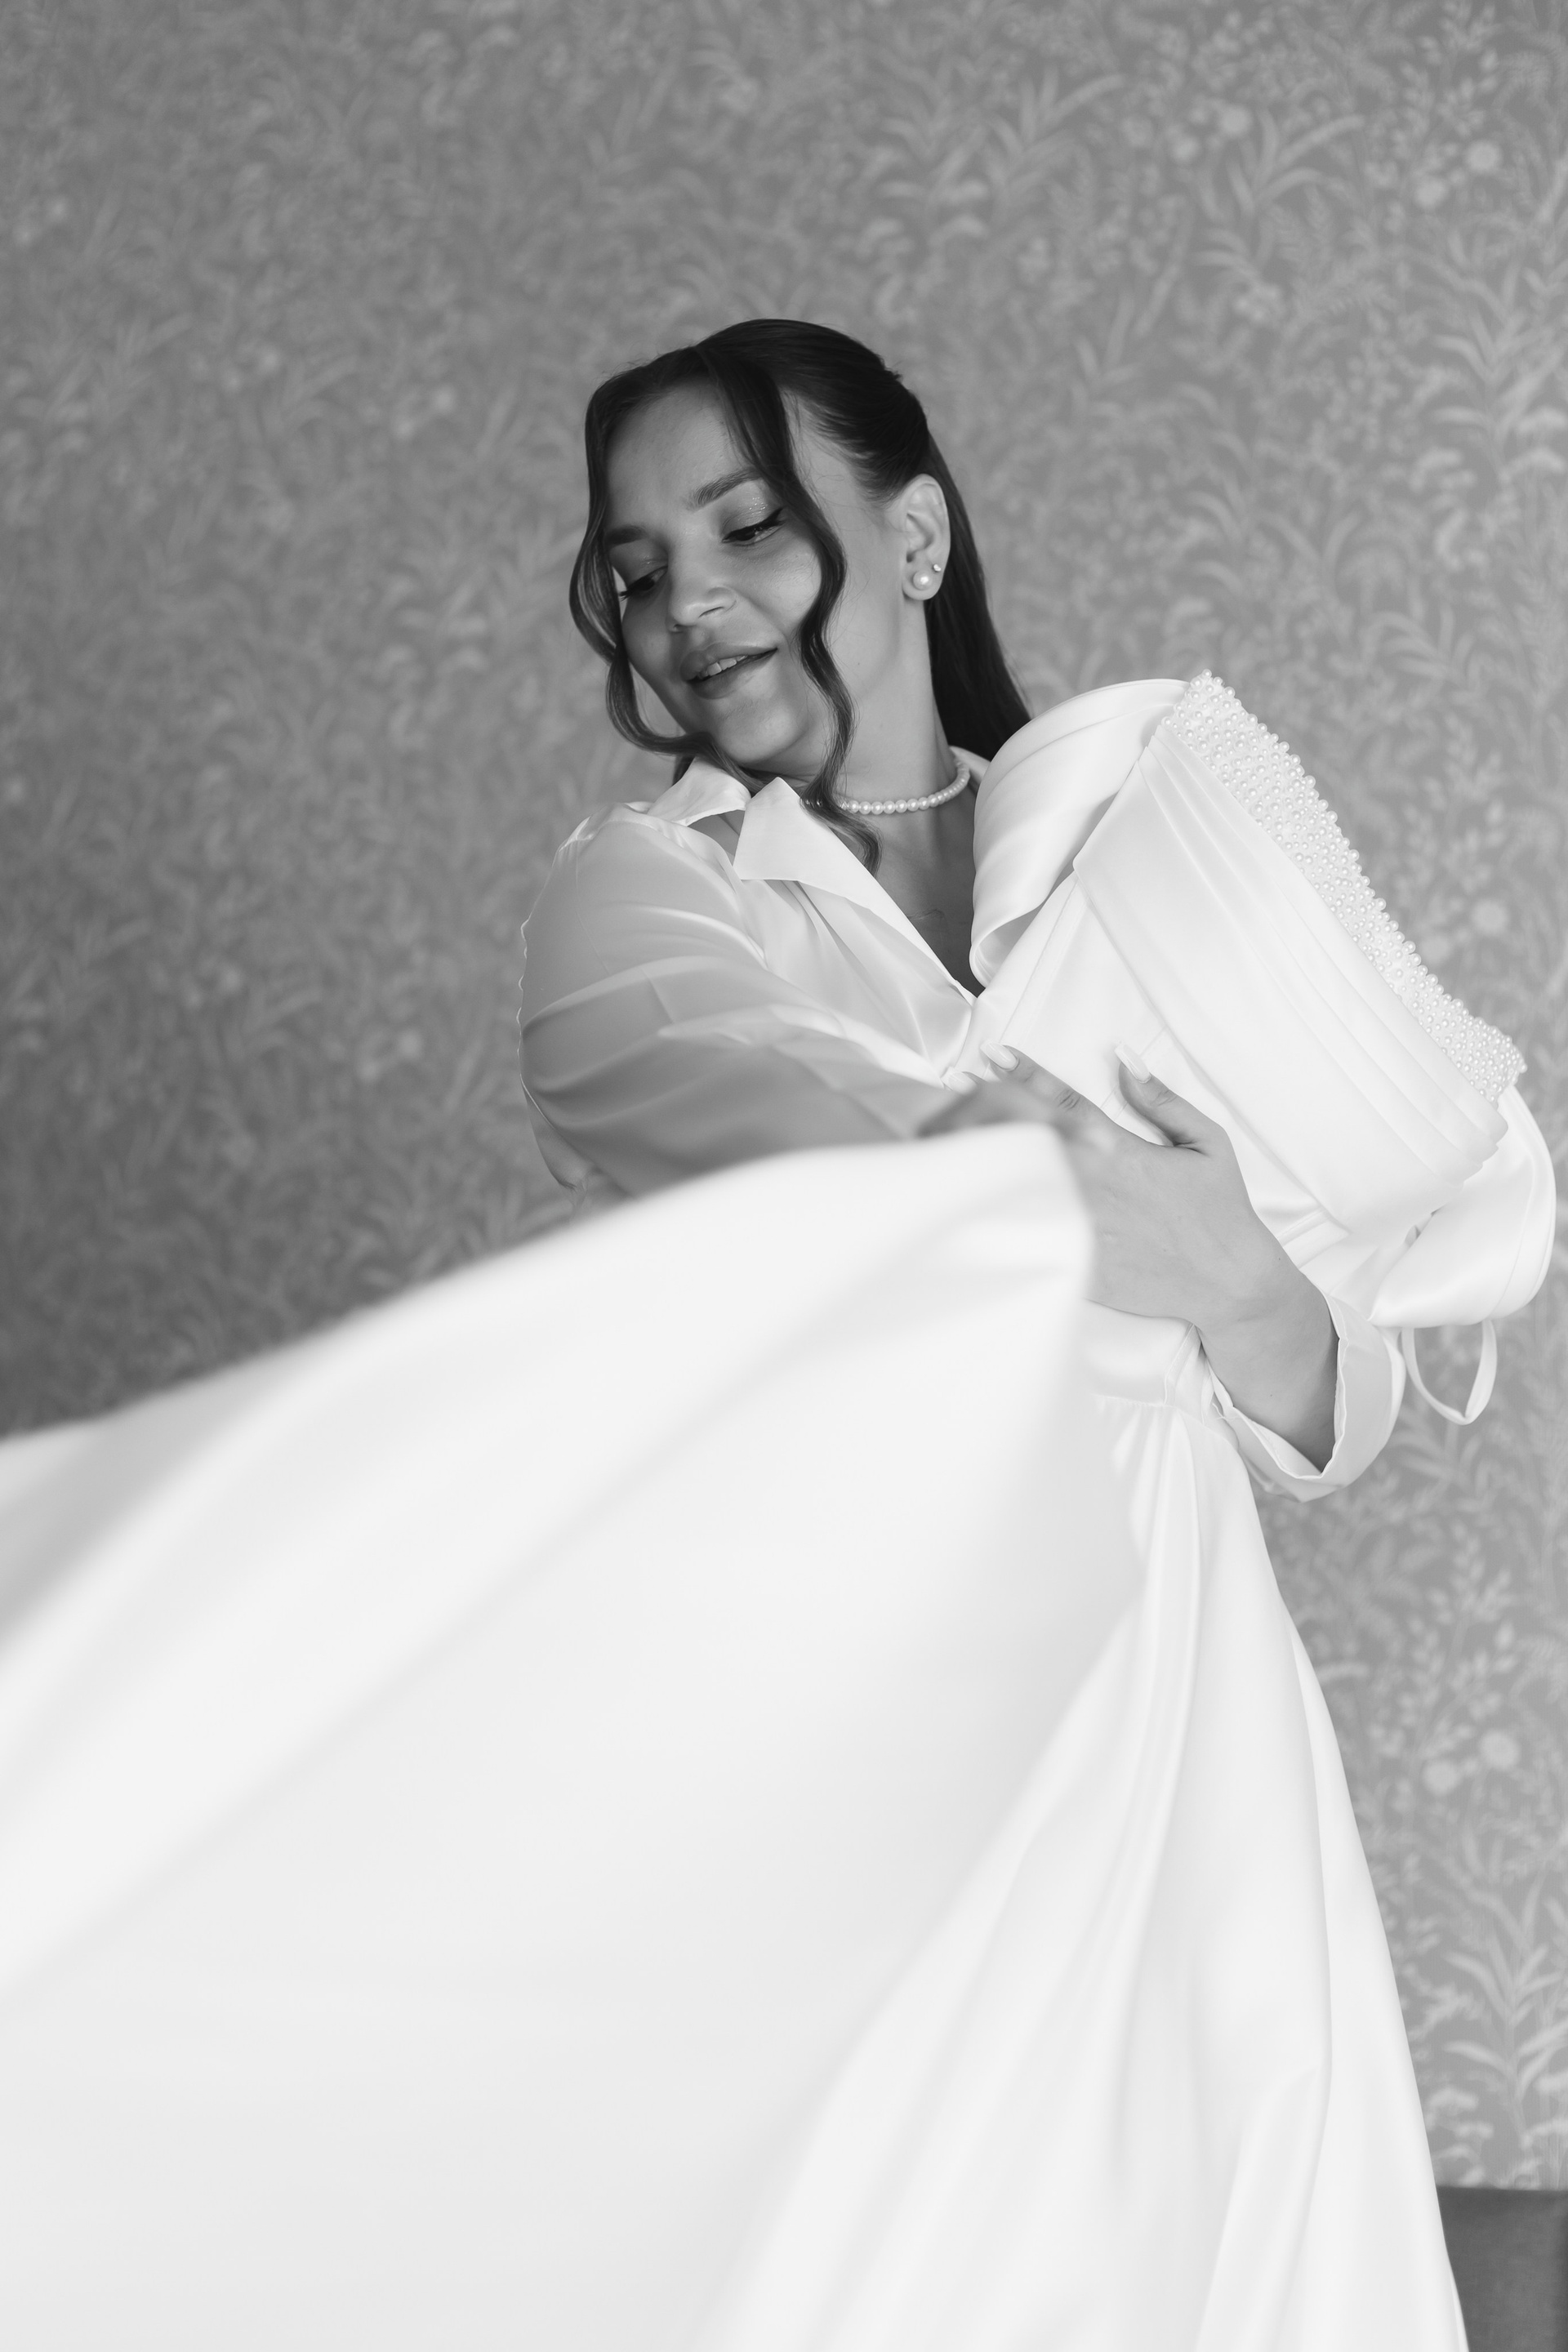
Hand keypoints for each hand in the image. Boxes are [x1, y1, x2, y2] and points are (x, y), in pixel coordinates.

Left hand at [920, 1047, 1336, 1464]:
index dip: (1028, 1076)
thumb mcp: (1207, 1142)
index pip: (1067, 1106)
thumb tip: (1124, 1059)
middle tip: (957, 1087)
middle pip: (1034, 1142)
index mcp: (1125, 1154)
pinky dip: (1004, 1214)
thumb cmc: (1220, 1210)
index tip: (996, 1055)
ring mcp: (1086, 1228)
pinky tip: (972, 1199)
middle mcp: (1098, 1189)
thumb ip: (1162, 1100)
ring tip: (950, 1131)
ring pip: (1027, 1185)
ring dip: (991, 1155)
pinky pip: (1036, 1236)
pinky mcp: (1080, 1265)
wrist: (1228, 1282)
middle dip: (994, 1111)